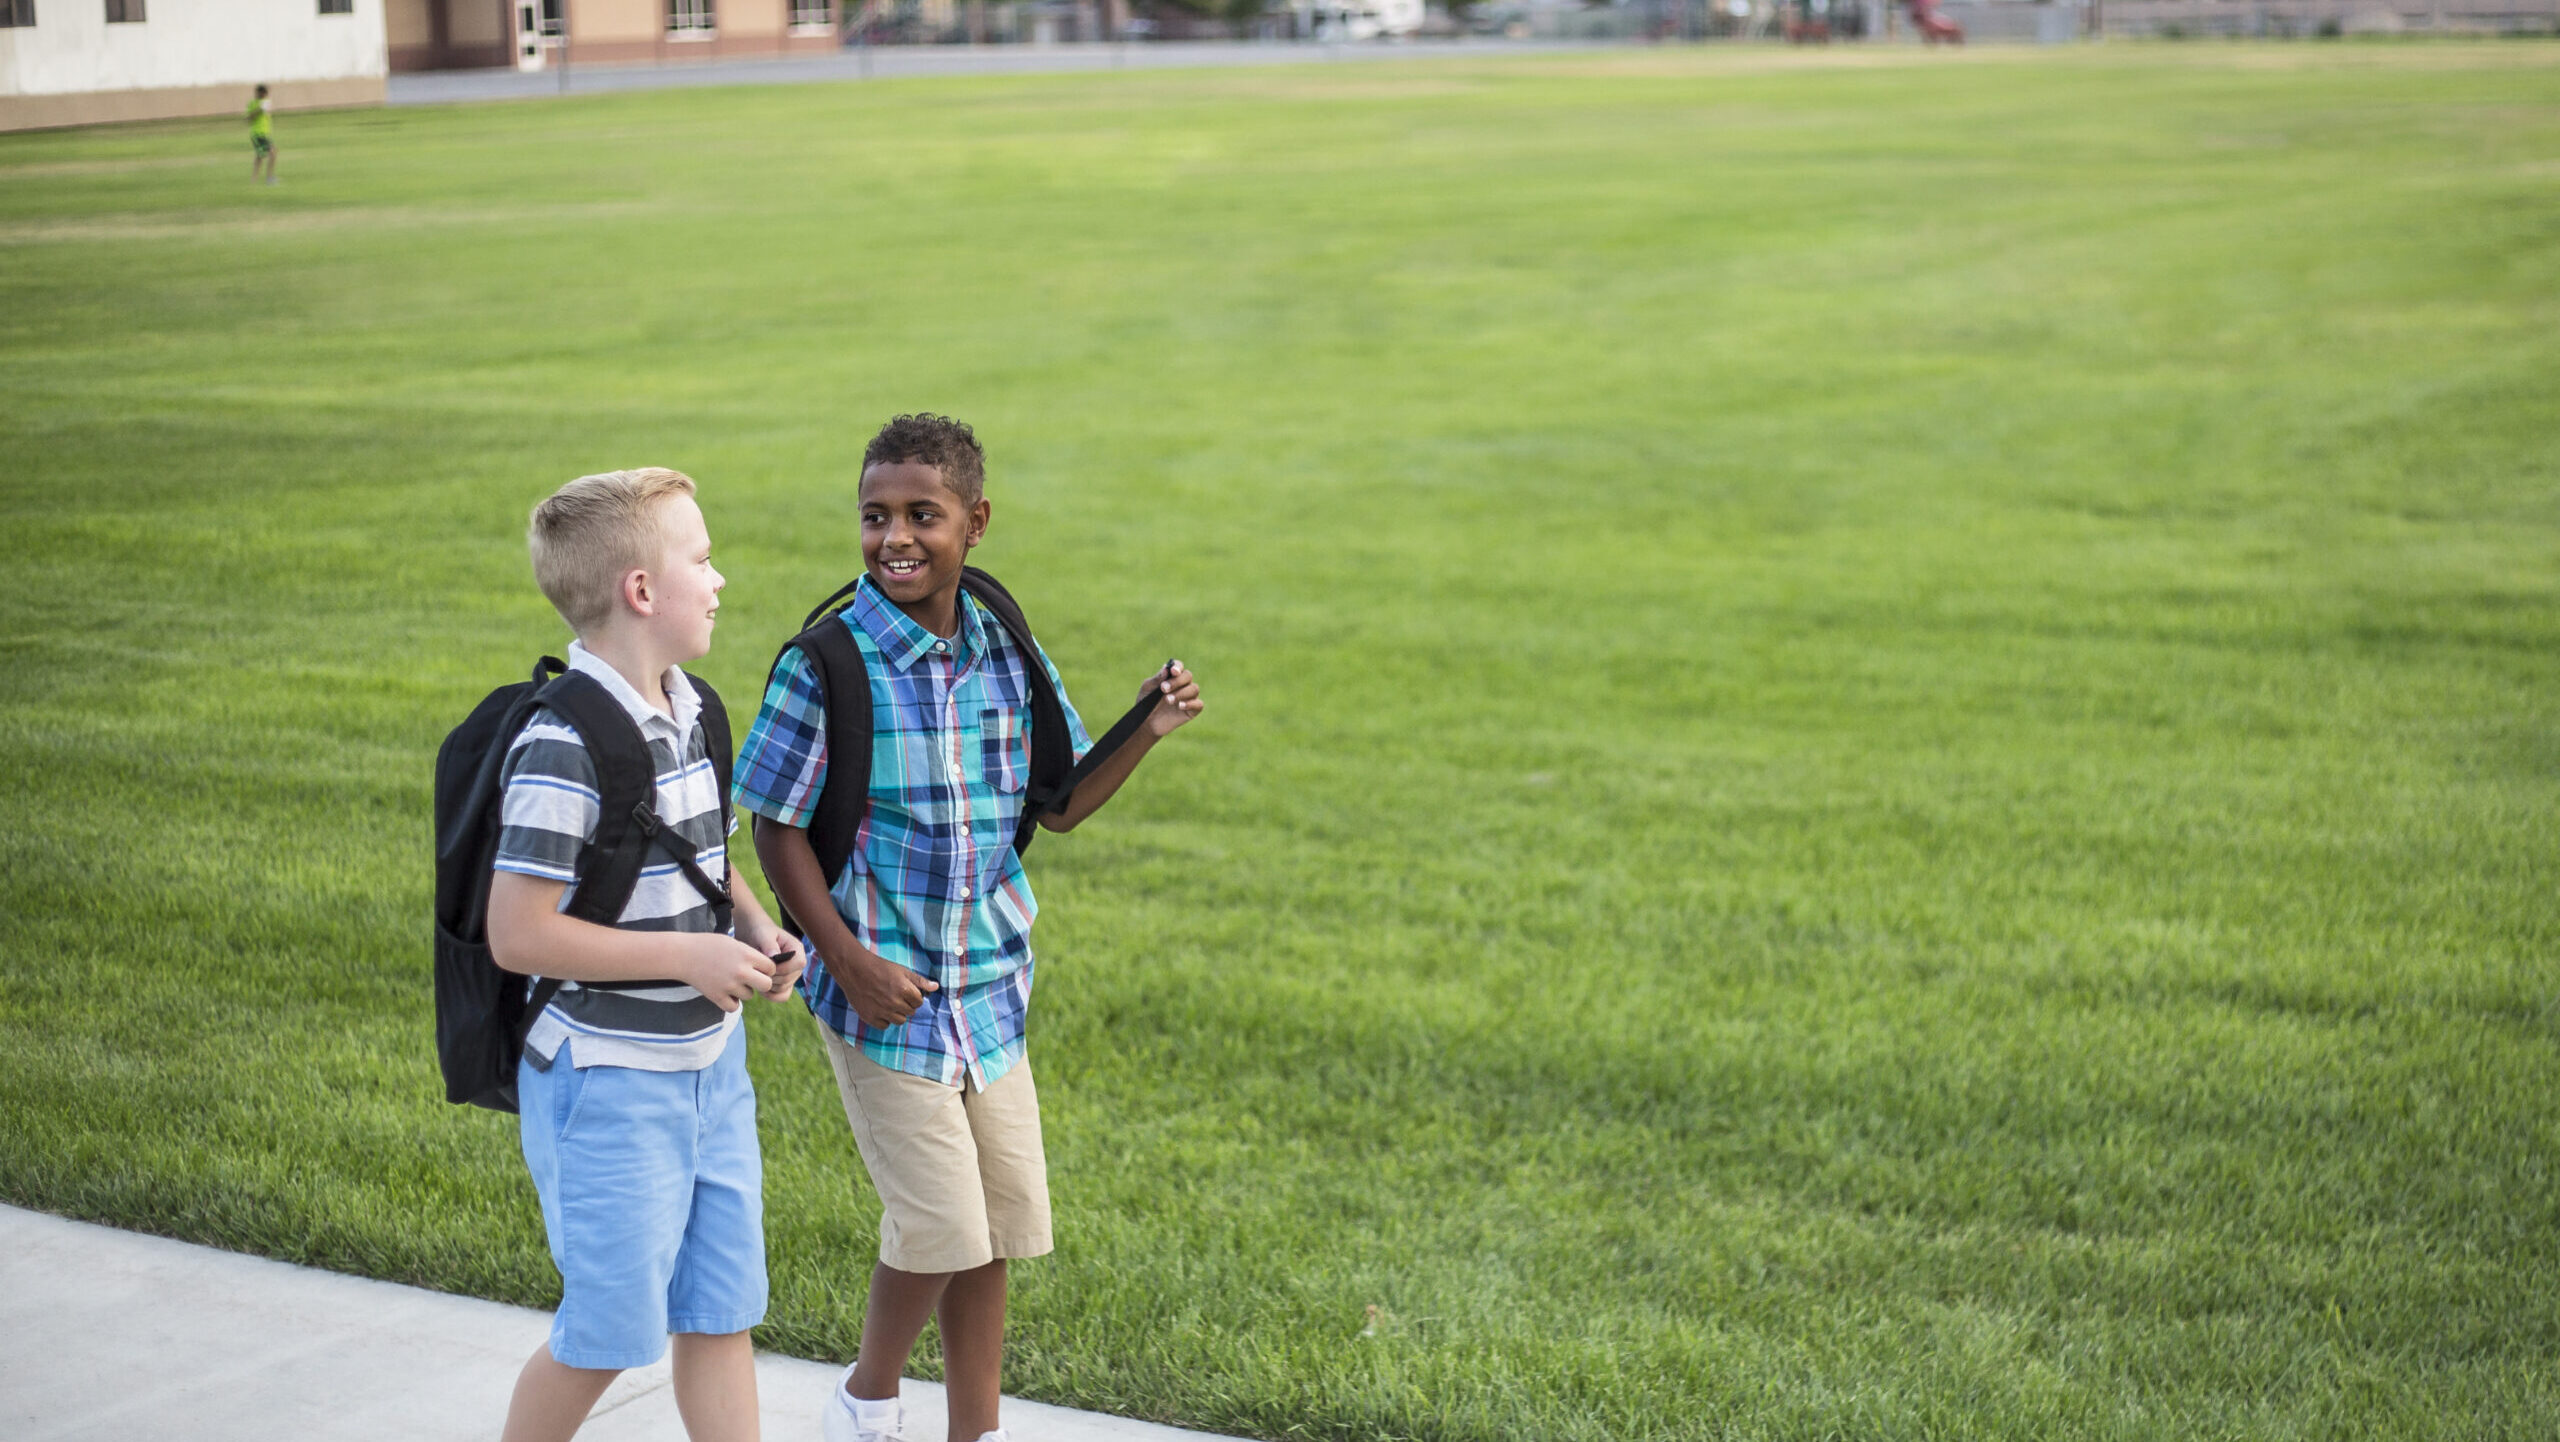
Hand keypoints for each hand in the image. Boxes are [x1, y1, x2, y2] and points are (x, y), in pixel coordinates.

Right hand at [678, 934, 778, 1012]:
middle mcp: (740, 971)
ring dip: (743, 990)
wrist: (683, 955)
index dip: (766, 968)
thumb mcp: (734, 943)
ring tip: (731, 981)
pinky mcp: (717, 997)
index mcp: (746, 955)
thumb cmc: (709, 945)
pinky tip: (725, 992)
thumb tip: (768, 969)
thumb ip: (751, 956)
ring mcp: (729, 985)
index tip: (758, 967)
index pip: (771, 967)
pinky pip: (734, 1006)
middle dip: (762, 982)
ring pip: (749, 995)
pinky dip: (731, 1002)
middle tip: (752, 979)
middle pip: (766, 985)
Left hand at [735, 915, 806, 1000]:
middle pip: (790, 978)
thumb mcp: (763, 934)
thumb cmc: (759, 932)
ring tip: (756, 976)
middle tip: (757, 971)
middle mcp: (796, 963)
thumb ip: (769, 944)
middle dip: (772, 977)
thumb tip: (774, 955)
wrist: (752, 936)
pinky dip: (771, 995)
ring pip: (784, 989)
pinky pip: (782, 996)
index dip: (783, 967)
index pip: (799, 963)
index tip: (767, 965)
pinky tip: (760, 989)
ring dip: (768, 986)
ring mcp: (790, 974)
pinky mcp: (782, 982)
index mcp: (796, 949)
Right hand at [822, 941, 939, 1028]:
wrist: (854, 969)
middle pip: (911, 1012)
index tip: (906, 990)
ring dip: (897, 1013)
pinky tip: (880, 1008)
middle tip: (895, 994)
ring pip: (900, 1020)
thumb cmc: (879, 967)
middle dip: (906, 1004)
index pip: (919, 1002)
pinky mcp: (870, 1017)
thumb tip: (936, 987)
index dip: (914, 996)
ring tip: (888, 1002)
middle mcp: (894, 1003)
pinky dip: (884, 1019)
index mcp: (904, 990)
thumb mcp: (902, 971)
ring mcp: (882, 1012)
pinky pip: (885, 1025)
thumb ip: (920, 981)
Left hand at [1138, 660, 1202, 738]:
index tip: (1172, 671)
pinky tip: (1180, 706)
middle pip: (1188, 676)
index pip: (1179, 667)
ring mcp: (1188, 697)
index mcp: (1172, 677)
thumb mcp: (1148, 688)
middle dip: (1177, 681)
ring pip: (1194, 689)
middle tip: (1164, 689)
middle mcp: (1182, 685)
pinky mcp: (1192, 711)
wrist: (1146, 723)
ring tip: (1168, 700)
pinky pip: (1199, 704)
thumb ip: (1157, 679)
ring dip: (1181, 693)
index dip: (1178, 667)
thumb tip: (1166, 669)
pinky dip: (1191, 703)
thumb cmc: (1146, 702)